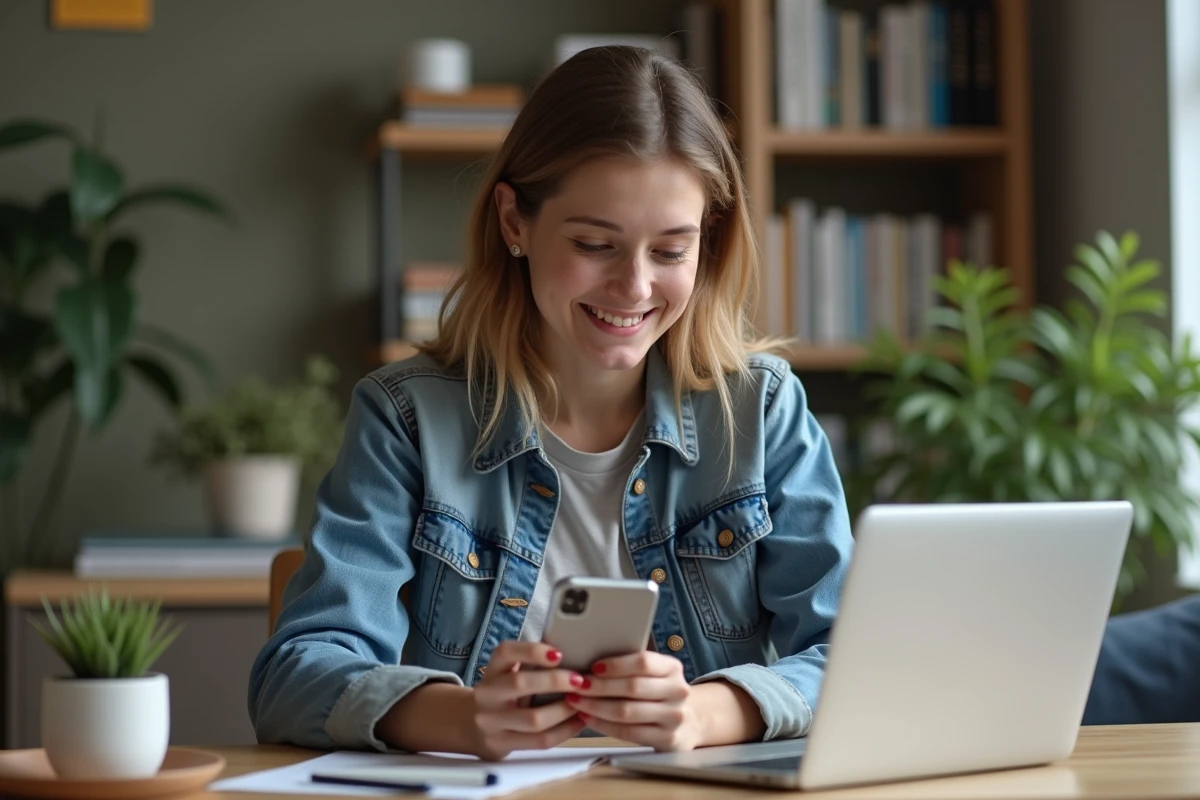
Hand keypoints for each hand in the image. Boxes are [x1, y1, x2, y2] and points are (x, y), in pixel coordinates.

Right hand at [470, 641, 588, 759]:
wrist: (477, 729)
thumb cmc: (506, 694)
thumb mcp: (510, 674)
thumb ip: (532, 664)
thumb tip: (576, 653)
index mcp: (492, 669)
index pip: (505, 652)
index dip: (532, 651)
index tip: (559, 655)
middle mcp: (487, 694)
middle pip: (520, 683)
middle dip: (555, 681)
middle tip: (580, 680)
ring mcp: (491, 722)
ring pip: (533, 719)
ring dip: (564, 710)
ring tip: (584, 702)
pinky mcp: (501, 744)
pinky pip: (540, 740)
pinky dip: (565, 730)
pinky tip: (579, 721)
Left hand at [564, 651, 703, 750]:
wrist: (689, 722)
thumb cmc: (659, 692)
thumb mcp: (655, 674)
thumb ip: (632, 667)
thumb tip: (590, 660)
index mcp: (673, 668)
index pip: (643, 662)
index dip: (616, 664)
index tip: (593, 666)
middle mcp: (677, 691)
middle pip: (632, 687)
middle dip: (599, 686)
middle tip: (577, 685)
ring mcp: (674, 717)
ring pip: (627, 711)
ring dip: (596, 706)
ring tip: (577, 702)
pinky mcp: (667, 739)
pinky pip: (628, 732)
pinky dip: (603, 725)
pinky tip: (588, 718)